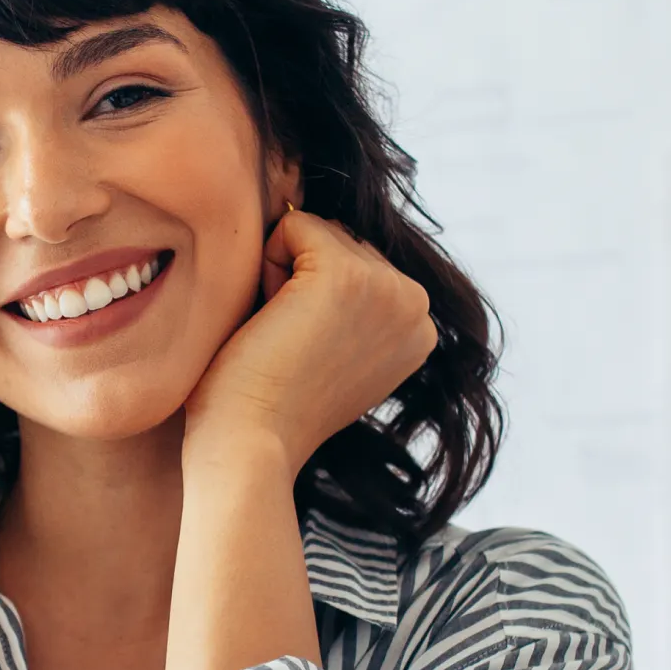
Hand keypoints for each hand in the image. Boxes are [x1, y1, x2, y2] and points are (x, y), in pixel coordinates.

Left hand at [181, 206, 435, 478]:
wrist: (251, 443)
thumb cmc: (271, 401)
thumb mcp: (335, 346)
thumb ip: (352, 302)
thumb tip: (324, 226)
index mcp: (420, 326)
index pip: (359, 261)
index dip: (315, 298)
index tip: (311, 354)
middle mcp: (417, 305)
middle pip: (339, 239)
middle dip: (300, 279)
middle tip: (291, 345)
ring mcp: (386, 287)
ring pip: (316, 231)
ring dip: (282, 274)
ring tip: (282, 335)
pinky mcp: (345, 273)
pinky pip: (291, 226)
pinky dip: (266, 265)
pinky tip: (272, 320)